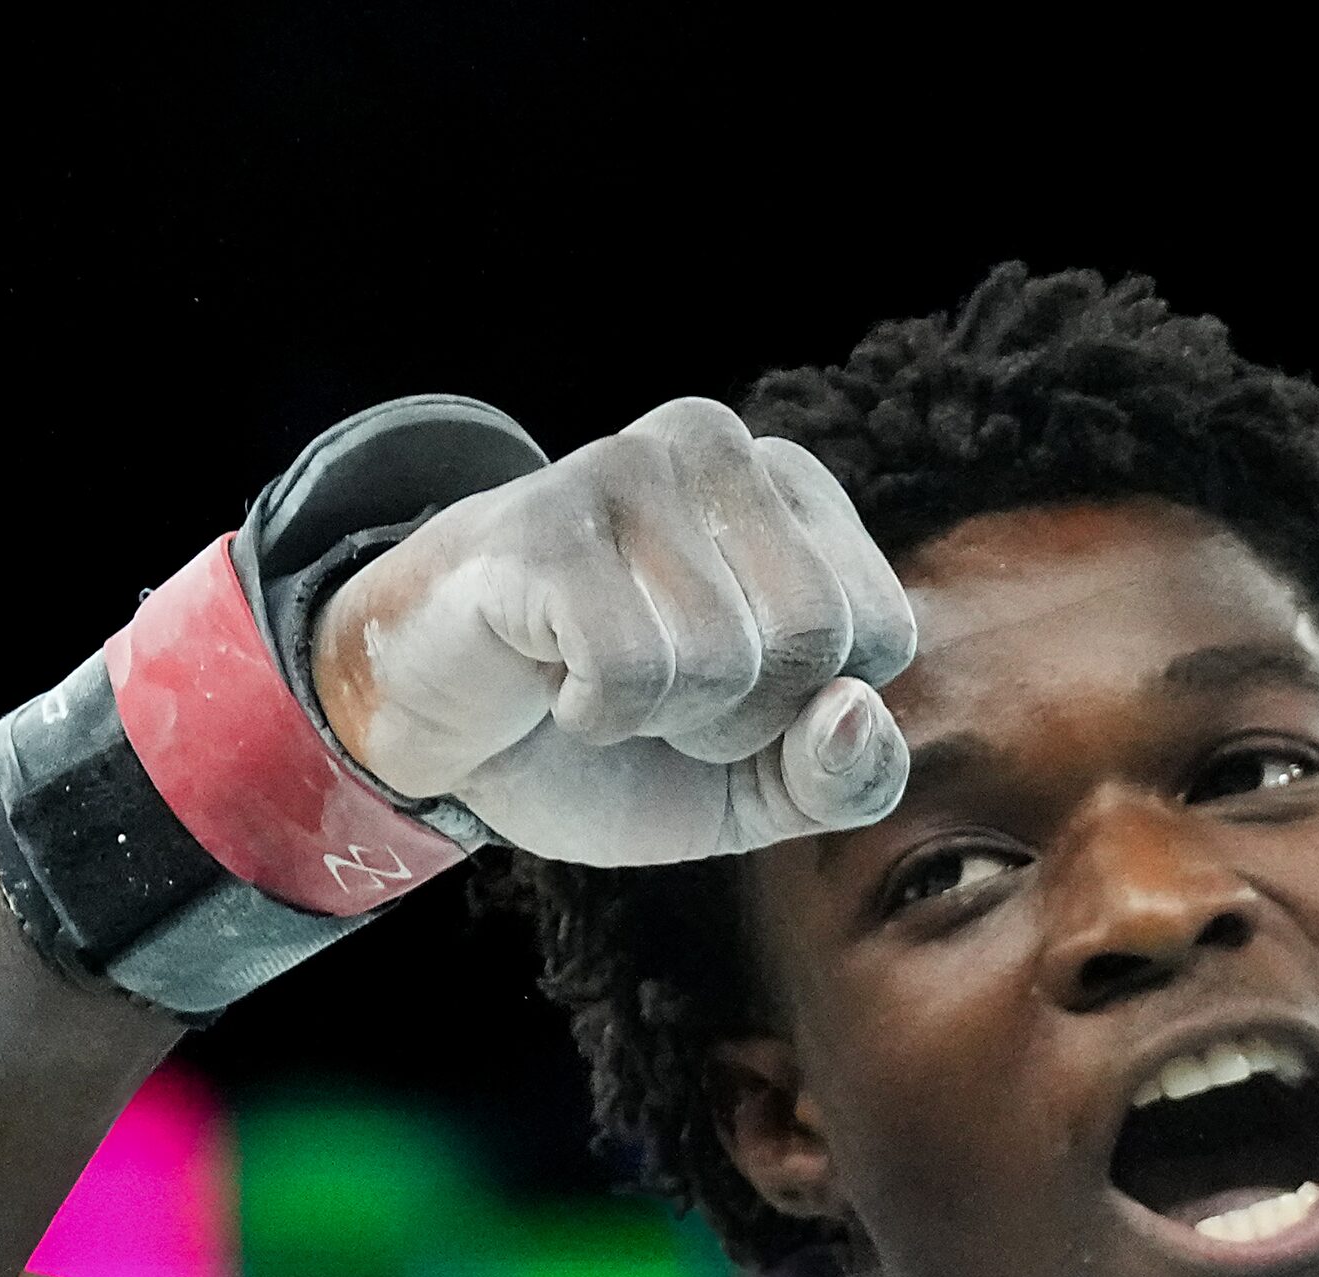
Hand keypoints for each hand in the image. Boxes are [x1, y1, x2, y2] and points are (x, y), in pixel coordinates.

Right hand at [312, 397, 913, 866]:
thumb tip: (854, 710)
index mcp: (794, 490)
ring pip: (725, 659)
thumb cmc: (613, 735)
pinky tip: (551, 678)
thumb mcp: (757, 788)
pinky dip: (595, 714)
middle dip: (738, 718)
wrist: (434, 731)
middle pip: (817, 639)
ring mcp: (626, 469)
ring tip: (596, 678)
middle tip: (655, 693)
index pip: (884, 633)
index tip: (720, 692)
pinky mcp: (545, 523)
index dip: (804, 711)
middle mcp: (720, 447)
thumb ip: (847, 778)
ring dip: (657, 717)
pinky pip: (633, 669)